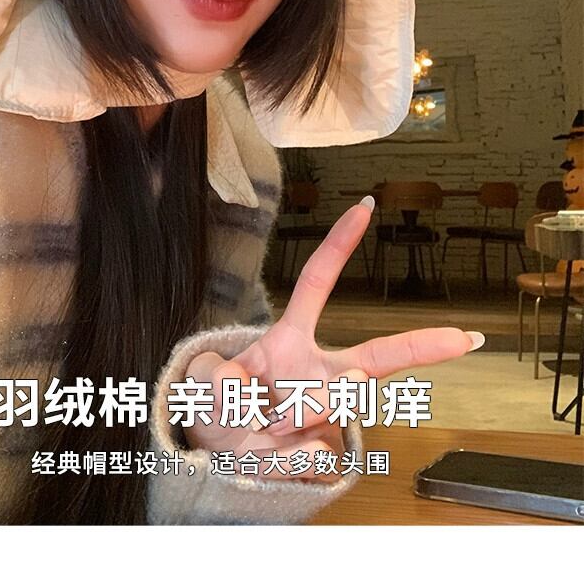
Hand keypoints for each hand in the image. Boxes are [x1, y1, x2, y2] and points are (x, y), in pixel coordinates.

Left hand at [183, 200, 482, 482]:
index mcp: (290, 339)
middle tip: (463, 338)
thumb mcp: (203, 383)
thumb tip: (242, 388)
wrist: (220, 461)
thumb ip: (215, 378)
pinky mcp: (324, 455)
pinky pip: (310, 453)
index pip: (317, 282)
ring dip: (293, 414)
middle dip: (422, 346)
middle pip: (378, 355)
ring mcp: (328, 416)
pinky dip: (279, 456)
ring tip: (265, 427)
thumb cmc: (221, 408)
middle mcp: (319, 372)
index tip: (366, 206)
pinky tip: (270, 454)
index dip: (339, 244)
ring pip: (333, 404)